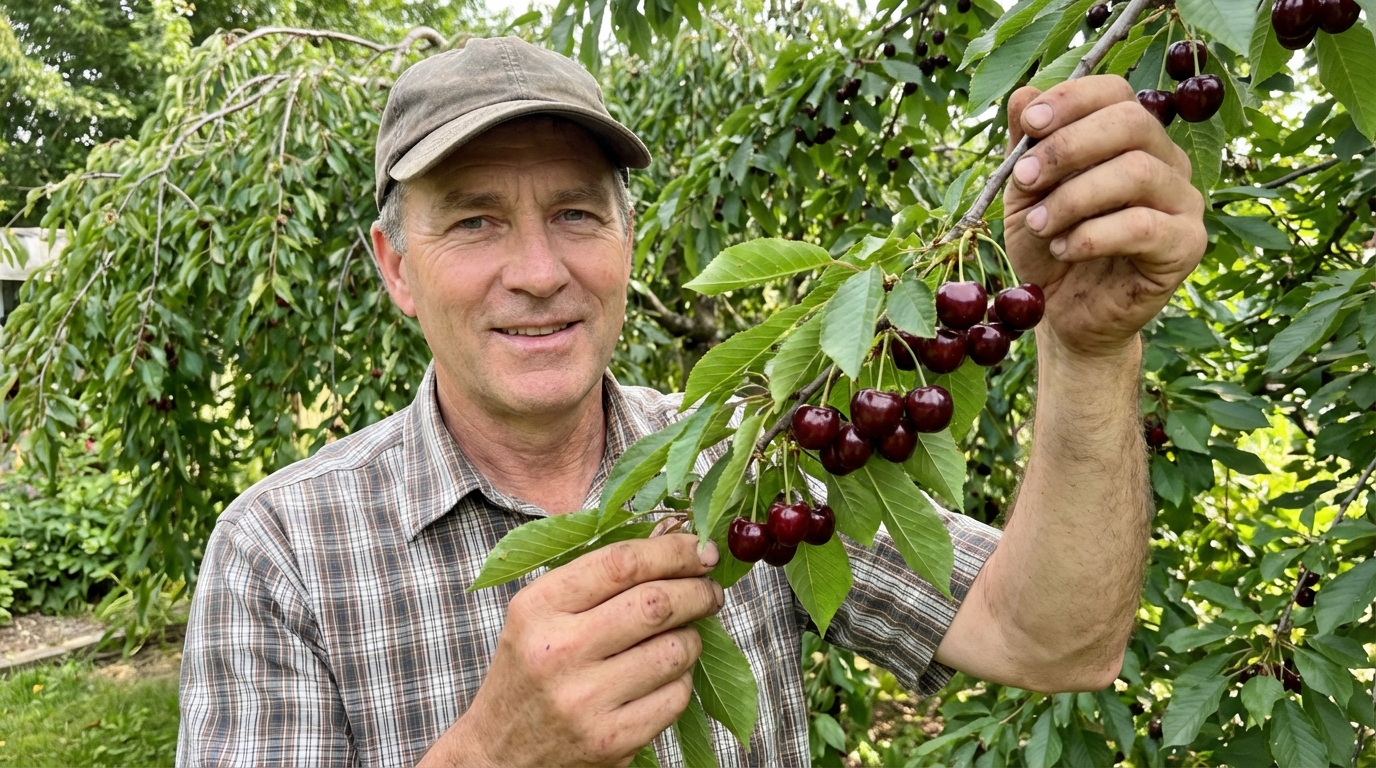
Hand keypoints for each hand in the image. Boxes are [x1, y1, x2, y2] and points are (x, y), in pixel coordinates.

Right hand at [419, 534, 724, 766]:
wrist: (500, 752)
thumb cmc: (531, 670)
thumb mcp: (542, 613)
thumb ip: (601, 576)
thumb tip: (675, 537)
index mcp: (539, 607)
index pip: (621, 563)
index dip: (673, 550)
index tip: (701, 549)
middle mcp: (558, 652)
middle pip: (656, 603)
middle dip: (698, 590)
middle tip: (710, 590)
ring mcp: (586, 701)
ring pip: (675, 651)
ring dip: (693, 638)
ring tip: (683, 635)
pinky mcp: (612, 741)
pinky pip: (676, 696)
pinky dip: (682, 680)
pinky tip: (664, 676)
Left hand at [1001, 75, 1206, 359]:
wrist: (1064, 313)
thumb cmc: (1049, 245)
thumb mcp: (1026, 194)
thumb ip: (1026, 147)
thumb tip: (1022, 94)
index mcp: (1130, 139)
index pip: (1114, 93)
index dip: (1071, 100)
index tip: (1029, 125)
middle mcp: (1165, 161)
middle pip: (1131, 122)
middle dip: (1068, 147)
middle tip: (1026, 179)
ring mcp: (1183, 202)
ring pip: (1136, 172)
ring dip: (1074, 197)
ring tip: (1041, 225)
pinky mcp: (1186, 245)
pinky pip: (1144, 226)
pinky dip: (1093, 235)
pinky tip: (1064, 248)